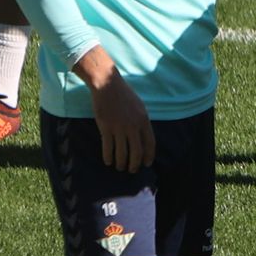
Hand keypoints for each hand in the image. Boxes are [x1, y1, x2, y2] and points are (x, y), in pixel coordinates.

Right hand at [75, 46, 154, 173]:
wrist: (107, 85)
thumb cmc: (124, 94)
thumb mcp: (139, 107)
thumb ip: (142, 121)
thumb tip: (143, 137)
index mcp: (144, 120)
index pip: (150, 143)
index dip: (148, 156)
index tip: (146, 164)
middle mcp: (133, 126)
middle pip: (136, 152)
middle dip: (134, 164)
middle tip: (132, 170)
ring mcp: (119, 127)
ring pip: (122, 152)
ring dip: (121, 163)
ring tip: (119, 167)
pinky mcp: (106, 128)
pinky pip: (108, 148)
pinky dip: (108, 157)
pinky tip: (108, 161)